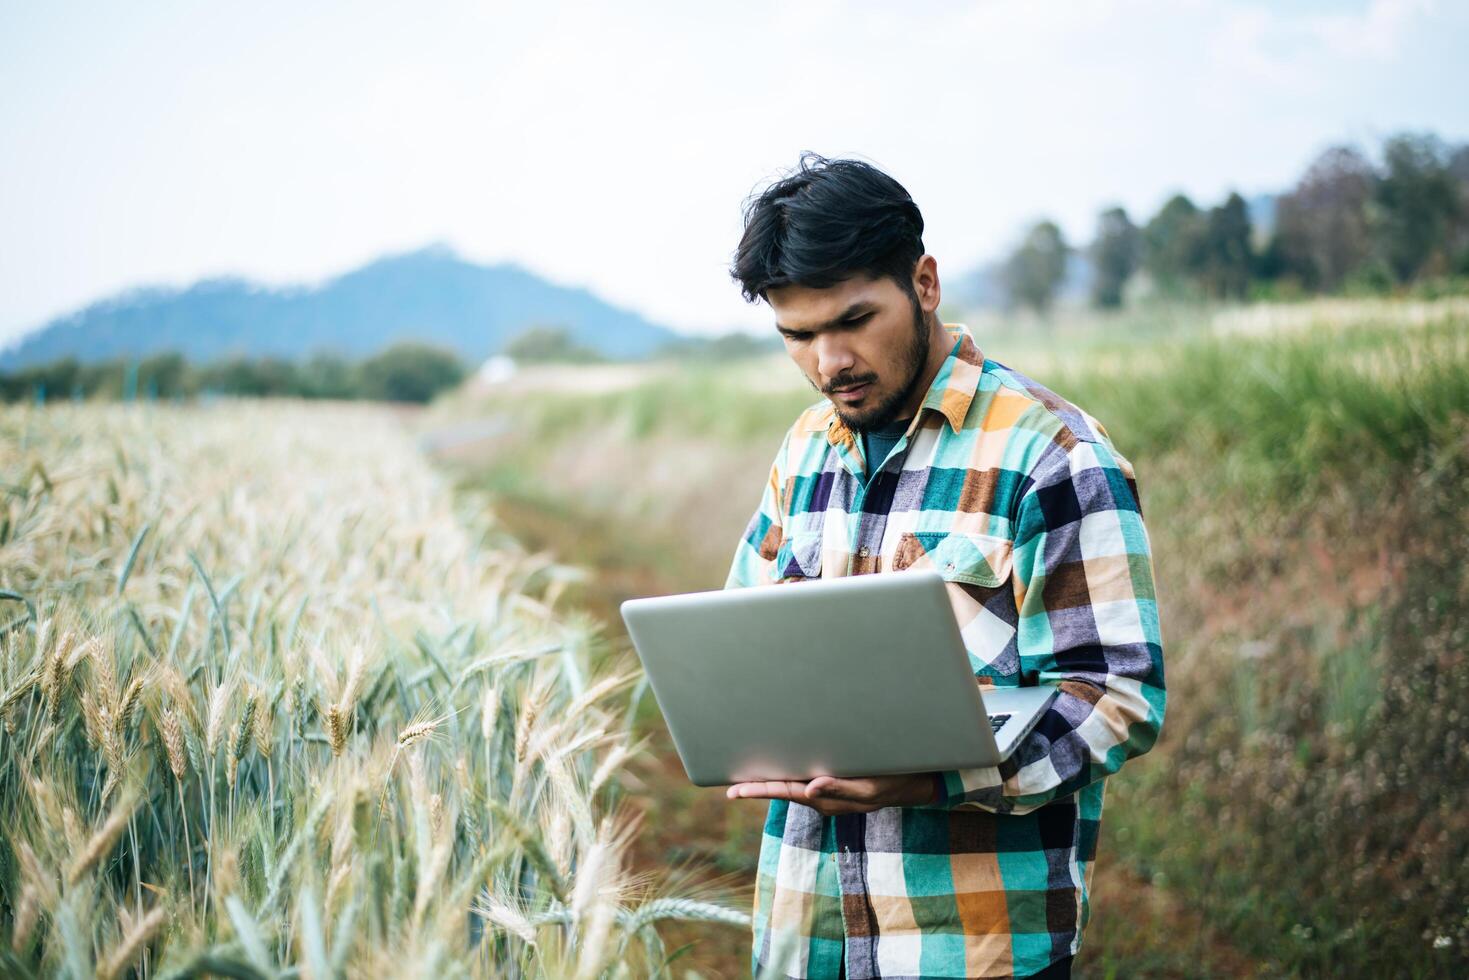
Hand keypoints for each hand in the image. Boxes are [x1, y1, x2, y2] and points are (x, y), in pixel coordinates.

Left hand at [725, 772, 937, 815]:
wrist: (916, 782)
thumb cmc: (893, 782)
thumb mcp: (870, 788)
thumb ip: (840, 789)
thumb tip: (810, 789)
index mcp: (827, 799)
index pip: (785, 792)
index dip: (758, 790)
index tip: (733, 791)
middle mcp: (822, 797)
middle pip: (783, 789)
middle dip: (758, 785)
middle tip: (730, 784)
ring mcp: (828, 792)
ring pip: (793, 784)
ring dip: (771, 779)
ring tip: (747, 774)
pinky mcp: (835, 783)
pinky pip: (805, 779)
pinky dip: (789, 773)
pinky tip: (782, 764)